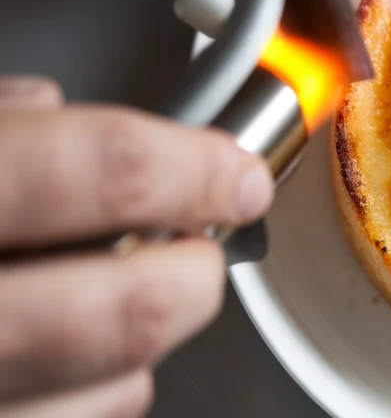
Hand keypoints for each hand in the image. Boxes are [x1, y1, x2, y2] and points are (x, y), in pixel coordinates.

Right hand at [0, 76, 274, 416]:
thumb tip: (48, 104)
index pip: (111, 170)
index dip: (199, 166)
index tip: (238, 172)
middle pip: (136, 304)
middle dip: (197, 269)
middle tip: (198, 242)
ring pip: (123, 383)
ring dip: (154, 332)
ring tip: (127, 293)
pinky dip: (107, 389)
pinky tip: (79, 359)